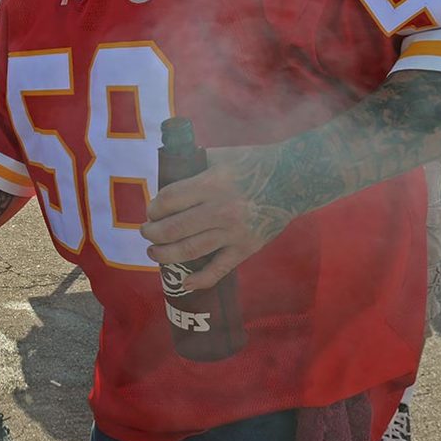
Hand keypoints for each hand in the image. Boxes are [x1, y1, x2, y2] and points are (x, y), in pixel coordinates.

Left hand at [138, 147, 295, 291]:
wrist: (295, 179)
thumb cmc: (254, 163)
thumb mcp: (220, 157)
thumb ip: (194, 167)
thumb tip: (168, 181)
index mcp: (210, 184)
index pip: (168, 201)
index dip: (153, 208)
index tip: (151, 211)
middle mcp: (219, 210)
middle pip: (172, 229)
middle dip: (152, 233)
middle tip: (146, 233)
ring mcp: (233, 232)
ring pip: (189, 251)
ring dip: (164, 255)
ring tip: (154, 253)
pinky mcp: (246, 248)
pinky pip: (219, 270)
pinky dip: (200, 280)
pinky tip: (184, 283)